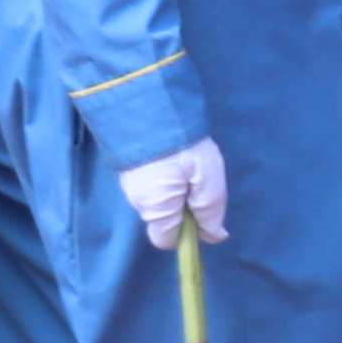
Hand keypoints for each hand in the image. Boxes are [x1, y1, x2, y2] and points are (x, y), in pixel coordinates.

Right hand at [111, 136, 229, 247]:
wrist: (149, 102)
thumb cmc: (182, 146)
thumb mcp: (207, 180)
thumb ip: (211, 212)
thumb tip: (214, 236)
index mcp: (155, 209)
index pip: (167, 240)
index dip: (186, 233)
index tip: (202, 211)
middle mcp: (136, 200)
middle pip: (163, 217)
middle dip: (182, 204)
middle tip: (197, 177)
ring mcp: (128, 180)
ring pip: (157, 196)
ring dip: (174, 185)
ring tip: (186, 159)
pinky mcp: (127, 162)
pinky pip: (150, 179)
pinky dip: (162, 172)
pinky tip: (172, 152)